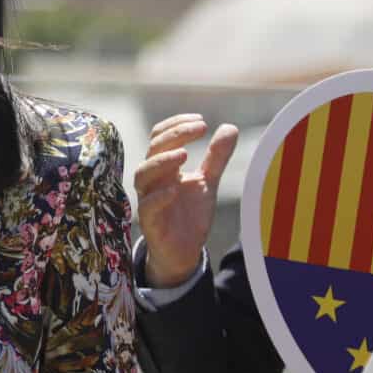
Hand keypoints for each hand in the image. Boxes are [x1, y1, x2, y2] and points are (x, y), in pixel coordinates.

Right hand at [134, 114, 238, 288]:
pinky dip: (159, 196)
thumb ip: (216, 157)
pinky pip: (147, 206)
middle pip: (153, 148)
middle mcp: (153, 179)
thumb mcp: (208, 182)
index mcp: (164, 166)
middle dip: (175, 135)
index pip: (161, 135)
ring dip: (161, 162)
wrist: (184, 251)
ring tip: (184, 155)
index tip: (201, 121)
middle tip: (200, 129)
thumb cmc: (190, 214)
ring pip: (142, 174)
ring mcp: (148, 199)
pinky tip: (176, 189)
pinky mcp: (150, 222)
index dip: (177, 125)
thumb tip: (230, 127)